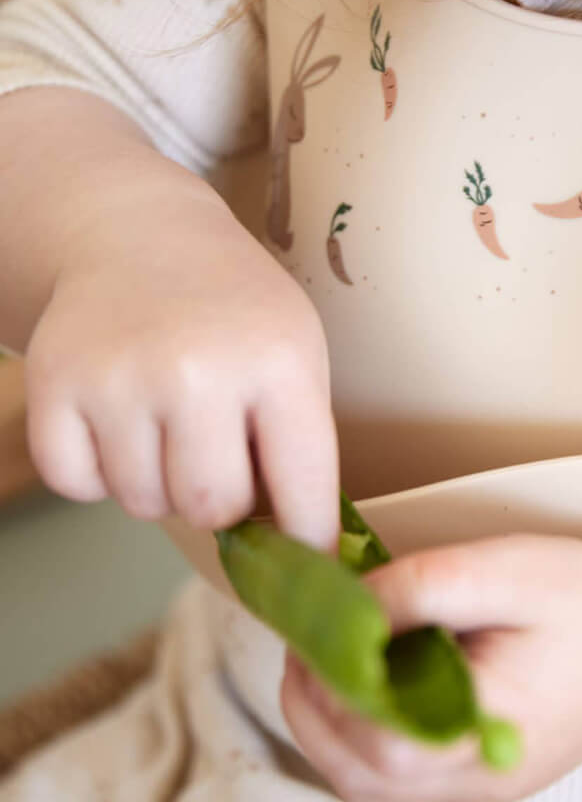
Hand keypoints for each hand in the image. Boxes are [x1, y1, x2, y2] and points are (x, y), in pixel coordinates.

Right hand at [23, 186, 338, 550]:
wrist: (142, 237)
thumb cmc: (235, 308)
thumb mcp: (296, 351)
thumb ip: (301, 441)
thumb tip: (305, 551)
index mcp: (279, 361)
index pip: (304, 486)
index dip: (308, 538)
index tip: (308, 564)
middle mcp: (200, 370)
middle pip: (214, 507)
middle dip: (222, 501)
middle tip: (219, 456)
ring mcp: (121, 378)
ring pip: (145, 503)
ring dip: (160, 483)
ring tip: (169, 423)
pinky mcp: (53, 385)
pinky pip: (79, 487)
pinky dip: (98, 472)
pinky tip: (120, 421)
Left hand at [279, 533, 581, 801]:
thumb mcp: (507, 569)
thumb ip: (423, 586)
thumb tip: (349, 607)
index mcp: (492, 724)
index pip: (382, 737)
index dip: (332, 685)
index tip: (318, 625)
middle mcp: (481, 775)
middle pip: (363, 774)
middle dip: (315, 707)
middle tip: (306, 639)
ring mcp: (480, 788)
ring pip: (372, 788)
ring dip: (328, 729)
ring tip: (323, 661)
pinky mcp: (480, 780)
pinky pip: (398, 784)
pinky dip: (358, 743)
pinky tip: (360, 692)